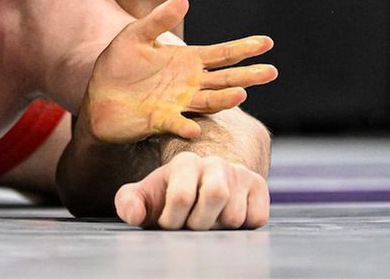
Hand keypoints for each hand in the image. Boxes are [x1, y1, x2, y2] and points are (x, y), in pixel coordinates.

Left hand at [80, 0, 275, 142]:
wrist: (98, 97)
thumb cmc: (118, 64)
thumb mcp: (136, 35)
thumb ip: (159, 19)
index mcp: (187, 61)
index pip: (222, 54)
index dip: (244, 48)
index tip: (266, 42)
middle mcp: (189, 84)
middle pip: (225, 79)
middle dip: (248, 75)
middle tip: (272, 71)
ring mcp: (177, 104)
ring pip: (209, 102)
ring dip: (225, 99)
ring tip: (242, 93)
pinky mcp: (160, 121)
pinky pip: (177, 125)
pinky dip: (186, 128)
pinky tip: (195, 130)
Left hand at [114, 152, 268, 229]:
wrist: (201, 191)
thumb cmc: (168, 198)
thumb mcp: (145, 198)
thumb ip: (129, 203)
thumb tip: (134, 214)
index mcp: (185, 162)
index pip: (181, 194)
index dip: (172, 219)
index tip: (167, 223)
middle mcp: (215, 163)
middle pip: (216, 194)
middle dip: (200, 221)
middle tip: (190, 225)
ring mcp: (240, 173)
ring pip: (235, 213)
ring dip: (219, 227)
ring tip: (207, 220)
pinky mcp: (259, 187)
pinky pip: (256, 218)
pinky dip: (242, 227)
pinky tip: (226, 218)